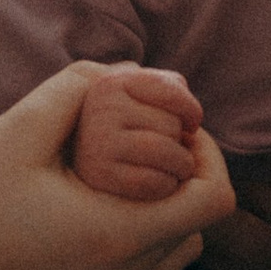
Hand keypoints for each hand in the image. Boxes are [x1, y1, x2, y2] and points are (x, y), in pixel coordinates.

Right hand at [0, 63, 234, 269]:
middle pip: (200, 229)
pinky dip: (146, 247)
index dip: (208, 156)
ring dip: (169, 214)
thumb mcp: (23, 124)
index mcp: (115, 237)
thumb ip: (81, 86)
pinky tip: (106, 211)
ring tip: (128, 175)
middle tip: (150, 142)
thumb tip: (130, 72)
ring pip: (177, 258)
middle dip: (187, 179)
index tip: (175, 128)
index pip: (213, 202)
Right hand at [68, 64, 205, 204]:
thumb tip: (184, 98)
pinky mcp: (99, 175)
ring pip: (167, 152)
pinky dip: (166, 185)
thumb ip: (165, 86)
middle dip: (178, 139)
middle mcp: (100, 108)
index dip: (191, 110)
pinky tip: (160, 183)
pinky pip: (153, 181)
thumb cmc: (124, 125)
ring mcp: (98, 142)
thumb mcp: (137, 96)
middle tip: (167, 148)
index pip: (172, 91)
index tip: (192, 124)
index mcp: (111, 84)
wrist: (78, 163)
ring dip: (181, 165)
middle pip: (171, 124)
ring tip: (175, 167)